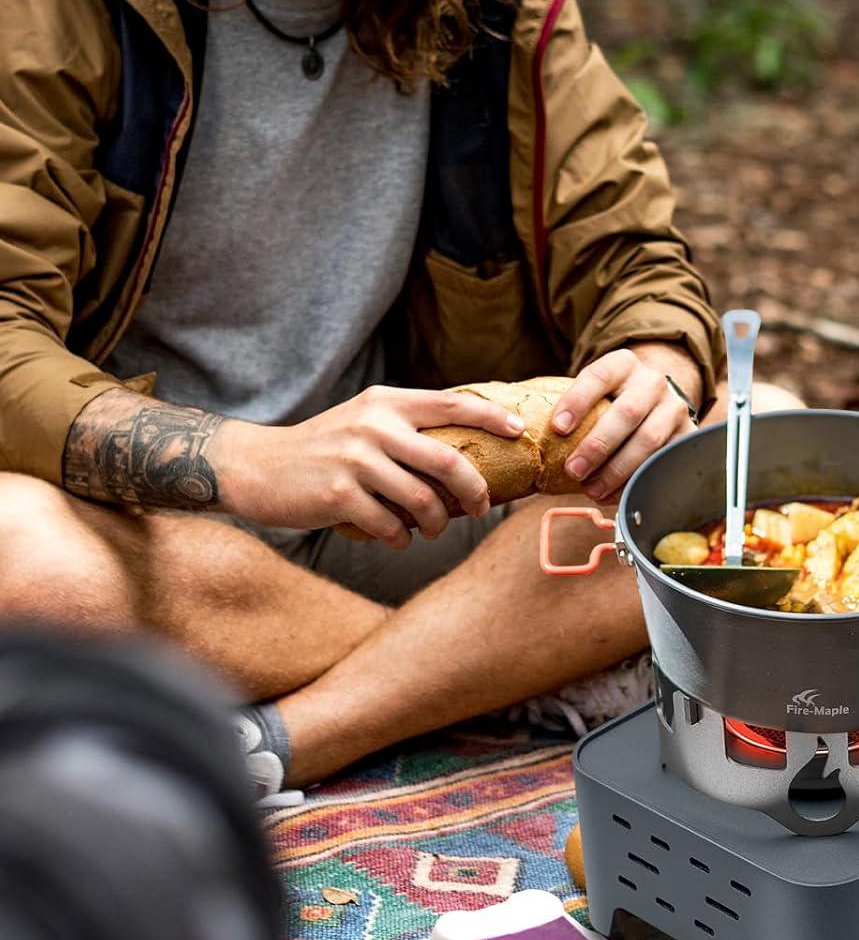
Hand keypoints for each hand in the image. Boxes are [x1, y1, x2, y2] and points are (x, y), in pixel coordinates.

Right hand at [211, 385, 525, 548]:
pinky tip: (398, 538)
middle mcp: (374, 425)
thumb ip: (408, 427)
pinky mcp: (338, 495)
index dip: (492, 417)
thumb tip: (469, 451)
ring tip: (435, 530)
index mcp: (387, 402)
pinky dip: (400, 538)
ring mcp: (355, 460)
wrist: (257, 466)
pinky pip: (390, 526)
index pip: (452, 403)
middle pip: (449, 460)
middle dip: (475, 490)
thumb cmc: (324, 447)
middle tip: (482, 507)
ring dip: (437, 523)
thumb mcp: (365, 420)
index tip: (519, 431)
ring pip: (423, 500)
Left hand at [550, 345, 698, 501]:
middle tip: (573, 470)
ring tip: (592, 489)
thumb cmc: (613, 401)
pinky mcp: (686, 434)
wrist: (659, 400)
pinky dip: (636, 480)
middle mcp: (652, 382)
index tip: (557, 428)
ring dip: (617, 469)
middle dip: (597, 445)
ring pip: (649, 439)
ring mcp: (674, 407)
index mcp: (623, 364)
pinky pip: (662, 461)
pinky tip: (615, 493)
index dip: (577, 400)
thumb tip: (523, 432)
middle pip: (627, 412)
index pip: (599, 375)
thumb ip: (571, 407)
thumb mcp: (597, 392)